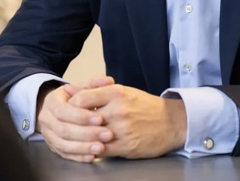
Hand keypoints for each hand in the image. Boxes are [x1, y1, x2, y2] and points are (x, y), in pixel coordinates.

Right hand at [36, 78, 114, 162]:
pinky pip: (65, 155)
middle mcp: (47, 120)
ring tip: (102, 147)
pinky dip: (79, 157)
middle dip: (86, 133)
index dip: (81, 116)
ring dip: (84, 147)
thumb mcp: (80, 87)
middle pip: (64, 129)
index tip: (100, 118)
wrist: (55, 110)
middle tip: (107, 134)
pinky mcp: (54, 148)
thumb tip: (109, 80)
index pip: (63, 110)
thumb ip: (94, 84)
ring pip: (64, 144)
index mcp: (52, 102)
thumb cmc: (71, 98)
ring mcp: (49, 135)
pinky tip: (93, 157)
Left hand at [68, 83, 186, 158]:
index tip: (67, 111)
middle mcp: (118, 110)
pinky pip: (102, 150)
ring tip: (78, 138)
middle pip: (84, 118)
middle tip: (68, 126)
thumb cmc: (145, 106)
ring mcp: (122, 129)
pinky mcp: (127, 146)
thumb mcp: (122, 91)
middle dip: (74, 124)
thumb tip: (69, 89)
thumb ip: (96, 90)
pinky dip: (93, 150)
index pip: (82, 98)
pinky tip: (91, 148)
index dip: (70, 106)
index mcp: (116, 93)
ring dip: (83, 138)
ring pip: (92, 136)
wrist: (171, 122)